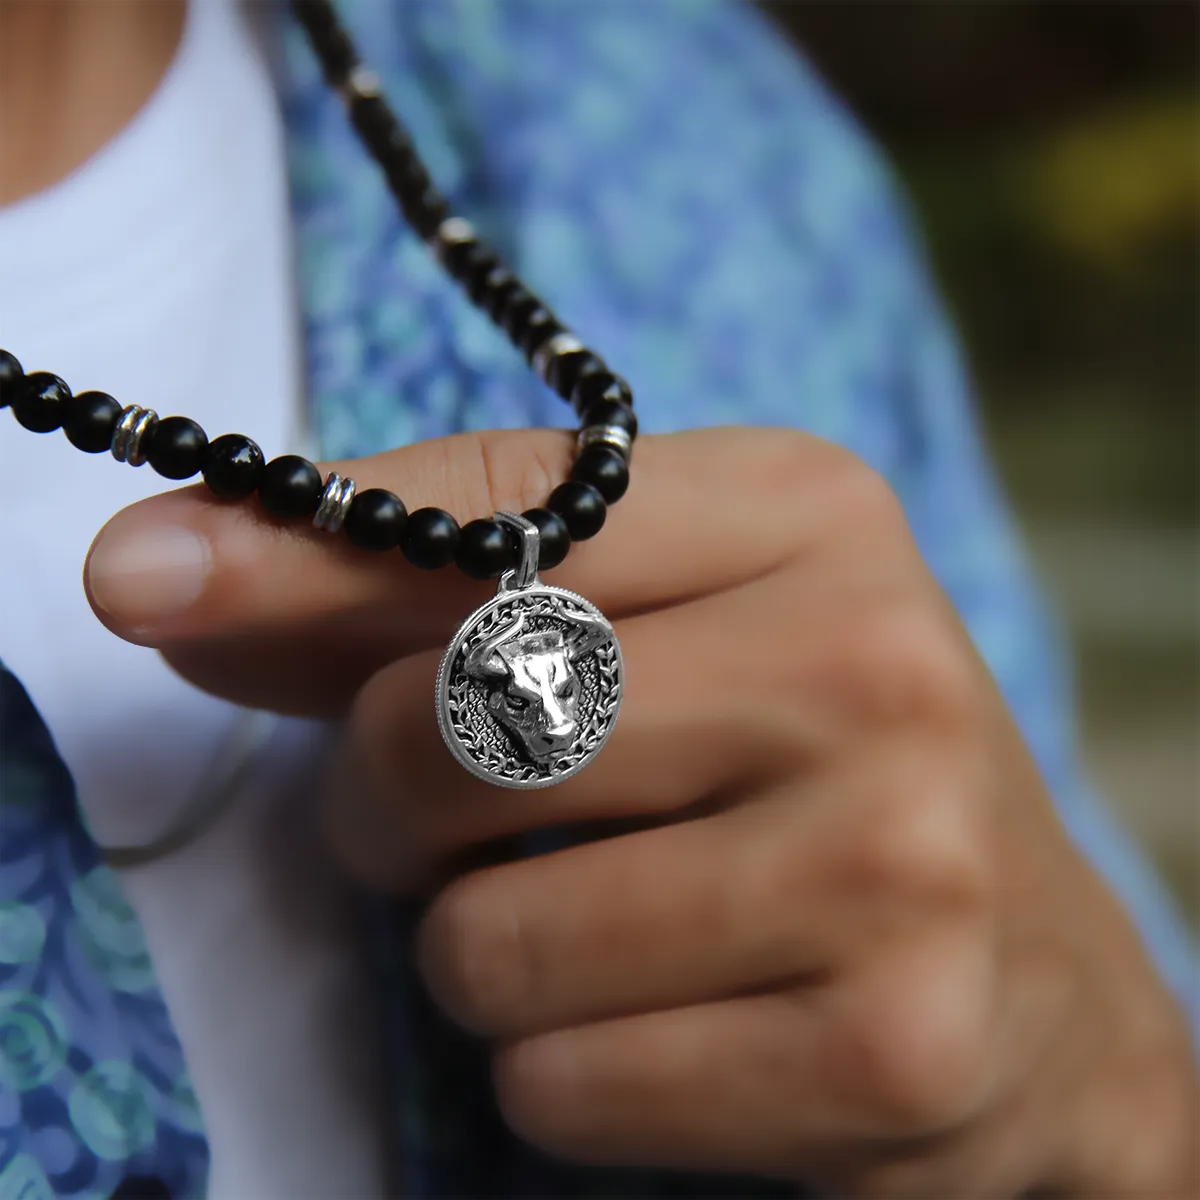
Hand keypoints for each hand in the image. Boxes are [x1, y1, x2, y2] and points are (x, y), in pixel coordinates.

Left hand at [86, 427, 1198, 1196]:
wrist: (1031, 971)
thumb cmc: (803, 769)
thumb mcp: (657, 638)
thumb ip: (417, 603)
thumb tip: (163, 575)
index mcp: (812, 515)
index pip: (506, 506)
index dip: (304, 546)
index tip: (148, 577)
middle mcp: (872, 657)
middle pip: (455, 723)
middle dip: (394, 805)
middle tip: (460, 825)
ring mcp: (899, 853)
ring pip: (487, 935)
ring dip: (487, 955)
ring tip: (612, 933)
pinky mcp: (892, 1047)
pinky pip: (559, 1078)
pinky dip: (561, 1072)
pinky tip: (684, 1031)